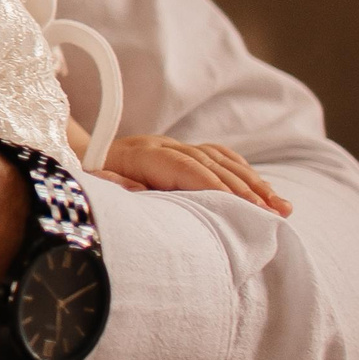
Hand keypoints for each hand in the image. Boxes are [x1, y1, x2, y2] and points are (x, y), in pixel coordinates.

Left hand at [100, 133, 291, 215]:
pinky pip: (219, 156)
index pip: (186, 169)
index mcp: (140, 154)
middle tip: (273, 213)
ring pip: (221, 159)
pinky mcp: (181, 150)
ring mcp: (174, 146)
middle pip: (211, 164)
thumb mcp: (89, 183)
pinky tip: (262, 190)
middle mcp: (162, 146)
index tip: (243, 207)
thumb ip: (111, 185)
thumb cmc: (85, 175)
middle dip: (245, 189)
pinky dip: (243, 172)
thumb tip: (137, 190)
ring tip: (280, 206)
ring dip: (253, 182)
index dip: (216, 186)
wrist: (78, 154)